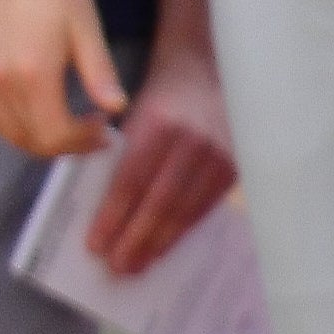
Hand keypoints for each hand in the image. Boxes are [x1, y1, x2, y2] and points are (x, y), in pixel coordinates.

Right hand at [0, 0, 124, 161]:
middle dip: (62, 145)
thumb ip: (100, 72)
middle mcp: (1, 79)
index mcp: (33, 73)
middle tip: (89, 134)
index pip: (54, 132)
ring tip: (63, 127)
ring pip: (4, 130)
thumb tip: (117, 107)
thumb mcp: (87, 25)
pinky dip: (11, 124)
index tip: (105, 131)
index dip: (82, 141)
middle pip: (28, 138)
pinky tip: (34, 112)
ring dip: (34, 139)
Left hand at [82, 30, 236, 276]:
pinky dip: (186, 228)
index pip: (131, 180)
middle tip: (118, 268)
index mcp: (158, 122)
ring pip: (186, 208)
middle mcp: (192, 139)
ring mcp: (220, 152)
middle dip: (137, 239)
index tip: (96, 244)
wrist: (209, 65)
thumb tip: (103, 205)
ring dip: (161, 242)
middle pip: (160, 201)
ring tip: (138, 265)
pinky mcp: (237, 163)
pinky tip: (168, 245)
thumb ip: (121, 151)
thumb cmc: (162, 92)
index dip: (114, 216)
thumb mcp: (134, 111)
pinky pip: (207, 204)